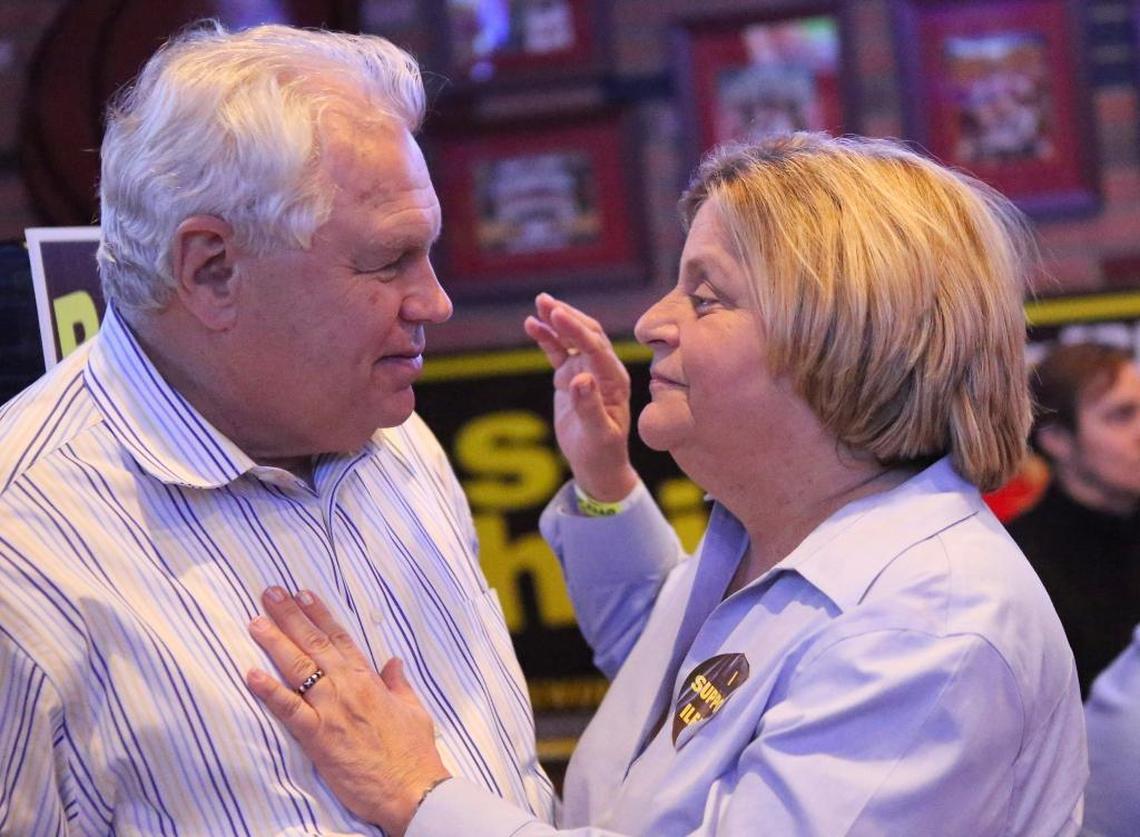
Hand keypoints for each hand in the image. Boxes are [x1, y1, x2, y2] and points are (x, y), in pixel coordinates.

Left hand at [246, 588, 448, 835]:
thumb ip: (399, 683)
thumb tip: (393, 662)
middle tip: (270, 593)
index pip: (340, 638)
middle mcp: (348, 688)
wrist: (413, 788)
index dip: (319, 614)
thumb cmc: (414, 752)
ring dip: (275, 643)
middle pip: (315, 644)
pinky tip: (250, 675)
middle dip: (290, 616)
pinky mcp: (319, 737)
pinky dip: (270, 692)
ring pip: (299, 668)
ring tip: (255, 621)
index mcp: (369, 680)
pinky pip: (289, 711)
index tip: (302, 593)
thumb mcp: (414, 710)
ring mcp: (332, 710)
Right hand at [524, 293, 638, 501]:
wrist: (597, 465)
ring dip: (556, 321)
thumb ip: (590, 407)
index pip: (596, 348)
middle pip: (586, 335)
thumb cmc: (602, 453)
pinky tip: (531, 324)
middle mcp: (603, 371)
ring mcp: (586, 372)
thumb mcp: (599, 435)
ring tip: (538, 303)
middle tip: (544, 301)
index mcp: (615, 381)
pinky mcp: (570, 377)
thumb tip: (580, 380)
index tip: (558, 315)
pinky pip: (558, 352)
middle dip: (567, 316)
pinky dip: (546, 338)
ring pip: (571, 339)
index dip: (577, 331)